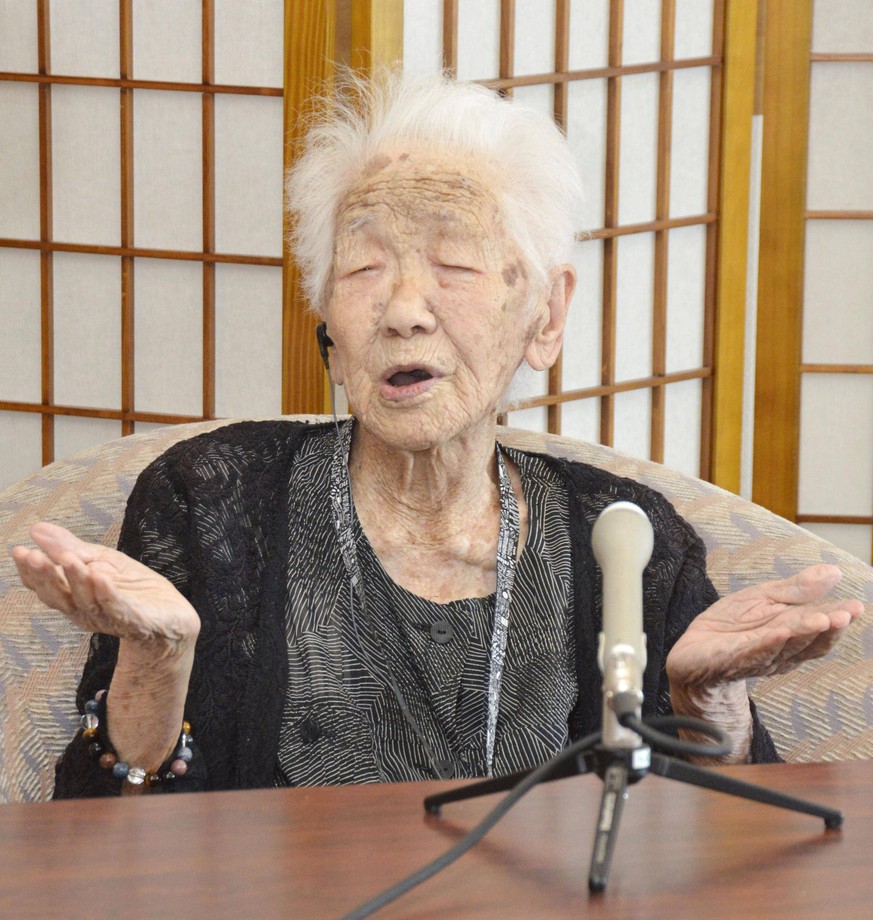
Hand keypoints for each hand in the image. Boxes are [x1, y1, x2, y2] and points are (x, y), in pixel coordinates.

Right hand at [12, 521, 199, 657]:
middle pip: (59, 596)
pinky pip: (118, 607)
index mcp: (74, 597)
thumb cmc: (134, 590)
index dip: (31, 571)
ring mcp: (109, 618)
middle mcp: (85, 611)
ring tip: (67, 558)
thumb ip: (70, 547)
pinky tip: (100, 577)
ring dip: (75, 579)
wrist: (172, 619)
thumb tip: (36, 529)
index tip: (19, 550)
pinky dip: (107, 593)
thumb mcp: (102, 560)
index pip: (45, 586)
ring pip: (85, 600)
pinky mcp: (134, 621)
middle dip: (45, 575)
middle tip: (32, 556)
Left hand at [667, 564, 861, 688]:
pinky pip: (751, 653)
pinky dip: (767, 644)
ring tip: (819, 619)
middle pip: (807, 640)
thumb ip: (797, 590)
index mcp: (792, 634)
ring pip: (785, 648)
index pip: (820, 626)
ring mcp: (757, 659)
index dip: (838, 617)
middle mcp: (781, 651)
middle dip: (825, 627)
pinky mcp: (731, 662)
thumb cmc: (731, 626)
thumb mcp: (764, 598)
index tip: (856, 606)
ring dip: (802, 634)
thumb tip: (834, 572)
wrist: (693, 653)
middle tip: (842, 615)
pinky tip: (779, 632)